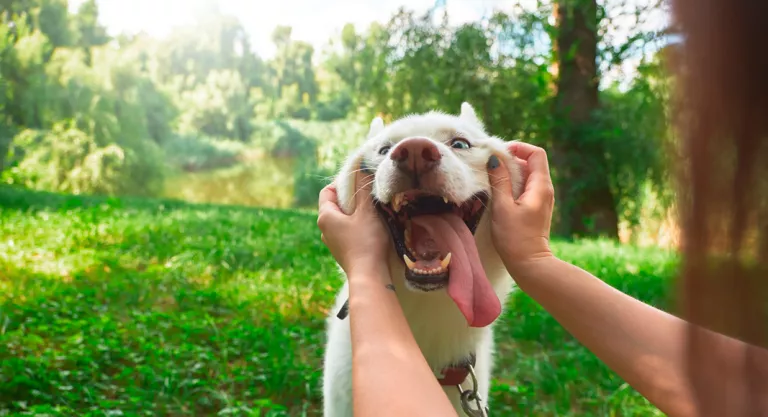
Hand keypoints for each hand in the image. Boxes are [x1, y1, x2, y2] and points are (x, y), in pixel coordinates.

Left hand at [317, 168, 390, 277]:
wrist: (369, 276)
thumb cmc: (366, 241)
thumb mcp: (366, 212)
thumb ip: (363, 189)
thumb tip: (361, 168)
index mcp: (325, 217)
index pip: (328, 191)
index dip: (342, 183)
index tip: (360, 181)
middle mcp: (324, 230)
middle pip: (336, 205)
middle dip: (352, 197)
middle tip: (370, 194)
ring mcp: (333, 243)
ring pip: (343, 219)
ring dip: (357, 213)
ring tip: (374, 210)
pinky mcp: (343, 252)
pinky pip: (348, 232)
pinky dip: (358, 226)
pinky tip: (373, 228)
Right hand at [487, 142, 554, 272]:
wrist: (530, 264)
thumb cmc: (515, 238)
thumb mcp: (503, 207)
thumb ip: (499, 181)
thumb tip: (494, 159)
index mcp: (541, 186)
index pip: (536, 153)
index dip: (519, 148)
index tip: (500, 153)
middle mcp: (545, 190)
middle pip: (531, 163)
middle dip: (511, 159)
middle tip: (491, 165)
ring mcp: (541, 199)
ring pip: (527, 175)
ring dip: (510, 173)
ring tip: (492, 178)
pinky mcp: (535, 208)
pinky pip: (525, 187)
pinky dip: (513, 184)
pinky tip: (499, 193)